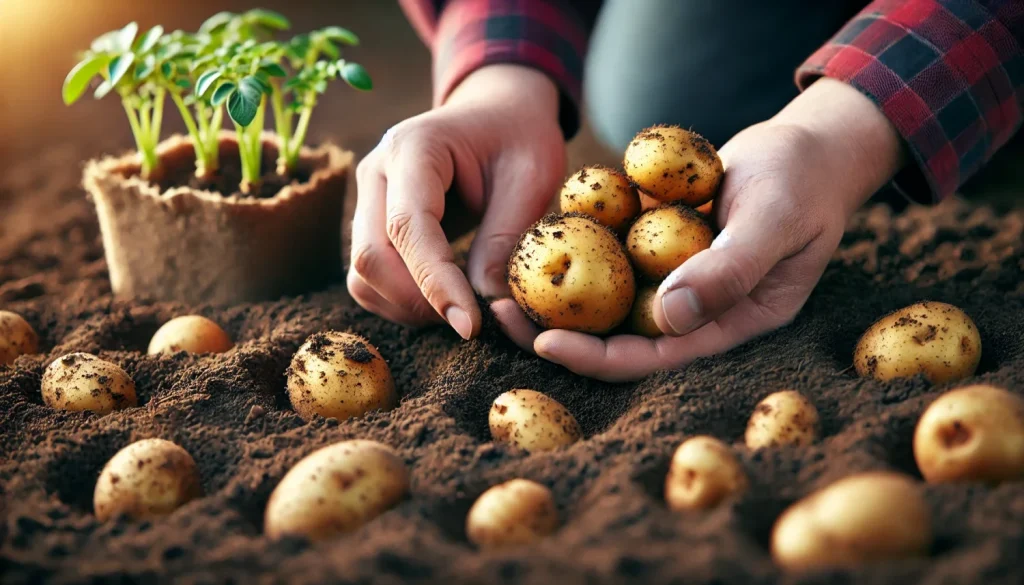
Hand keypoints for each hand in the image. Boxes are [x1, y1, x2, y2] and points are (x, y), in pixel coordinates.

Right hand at [347, 65, 565, 337]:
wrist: (499, 113)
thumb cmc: (520, 138)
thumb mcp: (532, 178)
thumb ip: (506, 237)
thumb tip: (485, 303)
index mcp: (413, 147)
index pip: (408, 226)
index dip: (435, 283)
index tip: (469, 325)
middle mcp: (377, 171)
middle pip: (372, 256)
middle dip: (418, 302)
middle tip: (472, 322)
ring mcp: (367, 198)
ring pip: (363, 275)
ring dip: (407, 307)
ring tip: (461, 309)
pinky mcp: (371, 223)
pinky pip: (369, 278)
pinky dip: (401, 302)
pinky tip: (443, 298)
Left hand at [495, 78, 906, 380]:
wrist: (810, 143)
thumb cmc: (804, 179)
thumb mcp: (774, 219)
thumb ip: (729, 270)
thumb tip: (667, 320)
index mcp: (731, 322)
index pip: (659, 356)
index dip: (601, 358)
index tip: (546, 343)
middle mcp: (698, 308)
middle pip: (623, 334)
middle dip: (564, 332)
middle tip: (502, 315)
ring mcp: (677, 275)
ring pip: (610, 296)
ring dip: (559, 293)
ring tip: (502, 281)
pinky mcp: (661, 243)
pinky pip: (613, 253)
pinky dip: (579, 250)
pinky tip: (533, 237)